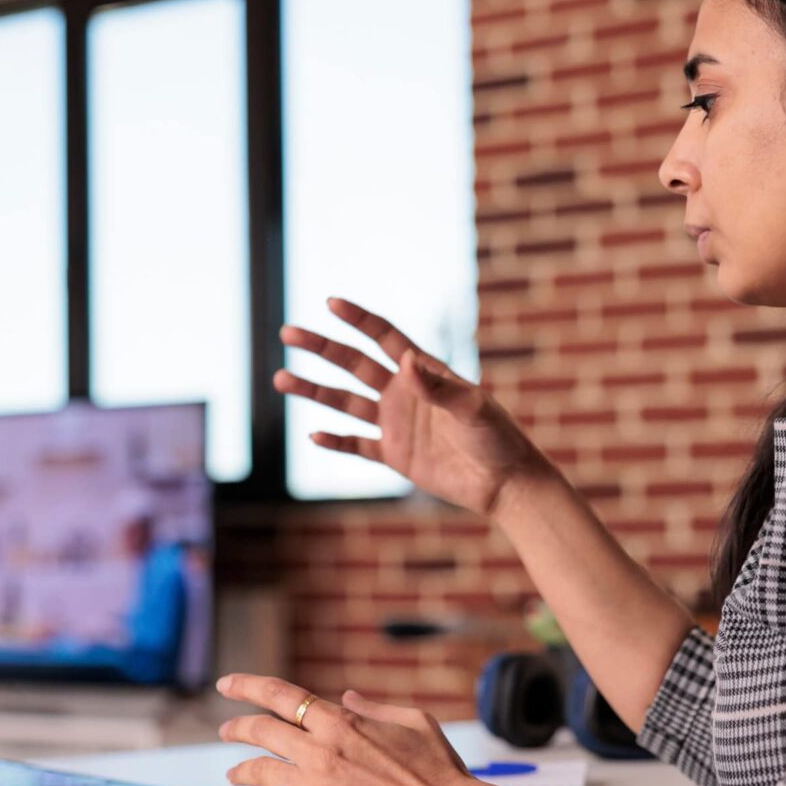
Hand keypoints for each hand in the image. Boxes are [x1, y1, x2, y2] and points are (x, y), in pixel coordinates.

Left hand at [216, 672, 487, 785]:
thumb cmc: (441, 773)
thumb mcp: (413, 722)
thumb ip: (374, 708)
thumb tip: (347, 698)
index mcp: (343, 722)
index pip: (281, 695)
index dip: (247, 686)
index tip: (227, 684)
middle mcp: (323, 750)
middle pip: (260, 730)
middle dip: (235, 728)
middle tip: (225, 731)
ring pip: (260, 772)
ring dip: (241, 771)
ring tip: (234, 774)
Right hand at [276, 298, 554, 516]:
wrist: (505, 483)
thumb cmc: (497, 439)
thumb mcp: (472, 408)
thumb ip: (437, 386)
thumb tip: (406, 359)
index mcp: (424, 372)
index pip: (384, 338)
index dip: (358, 319)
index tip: (330, 303)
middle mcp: (404, 393)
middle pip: (354, 364)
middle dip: (321, 348)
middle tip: (287, 334)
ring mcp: (396, 423)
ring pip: (345, 403)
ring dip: (314, 391)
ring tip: (280, 379)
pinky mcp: (395, 455)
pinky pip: (357, 445)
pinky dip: (335, 441)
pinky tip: (312, 434)